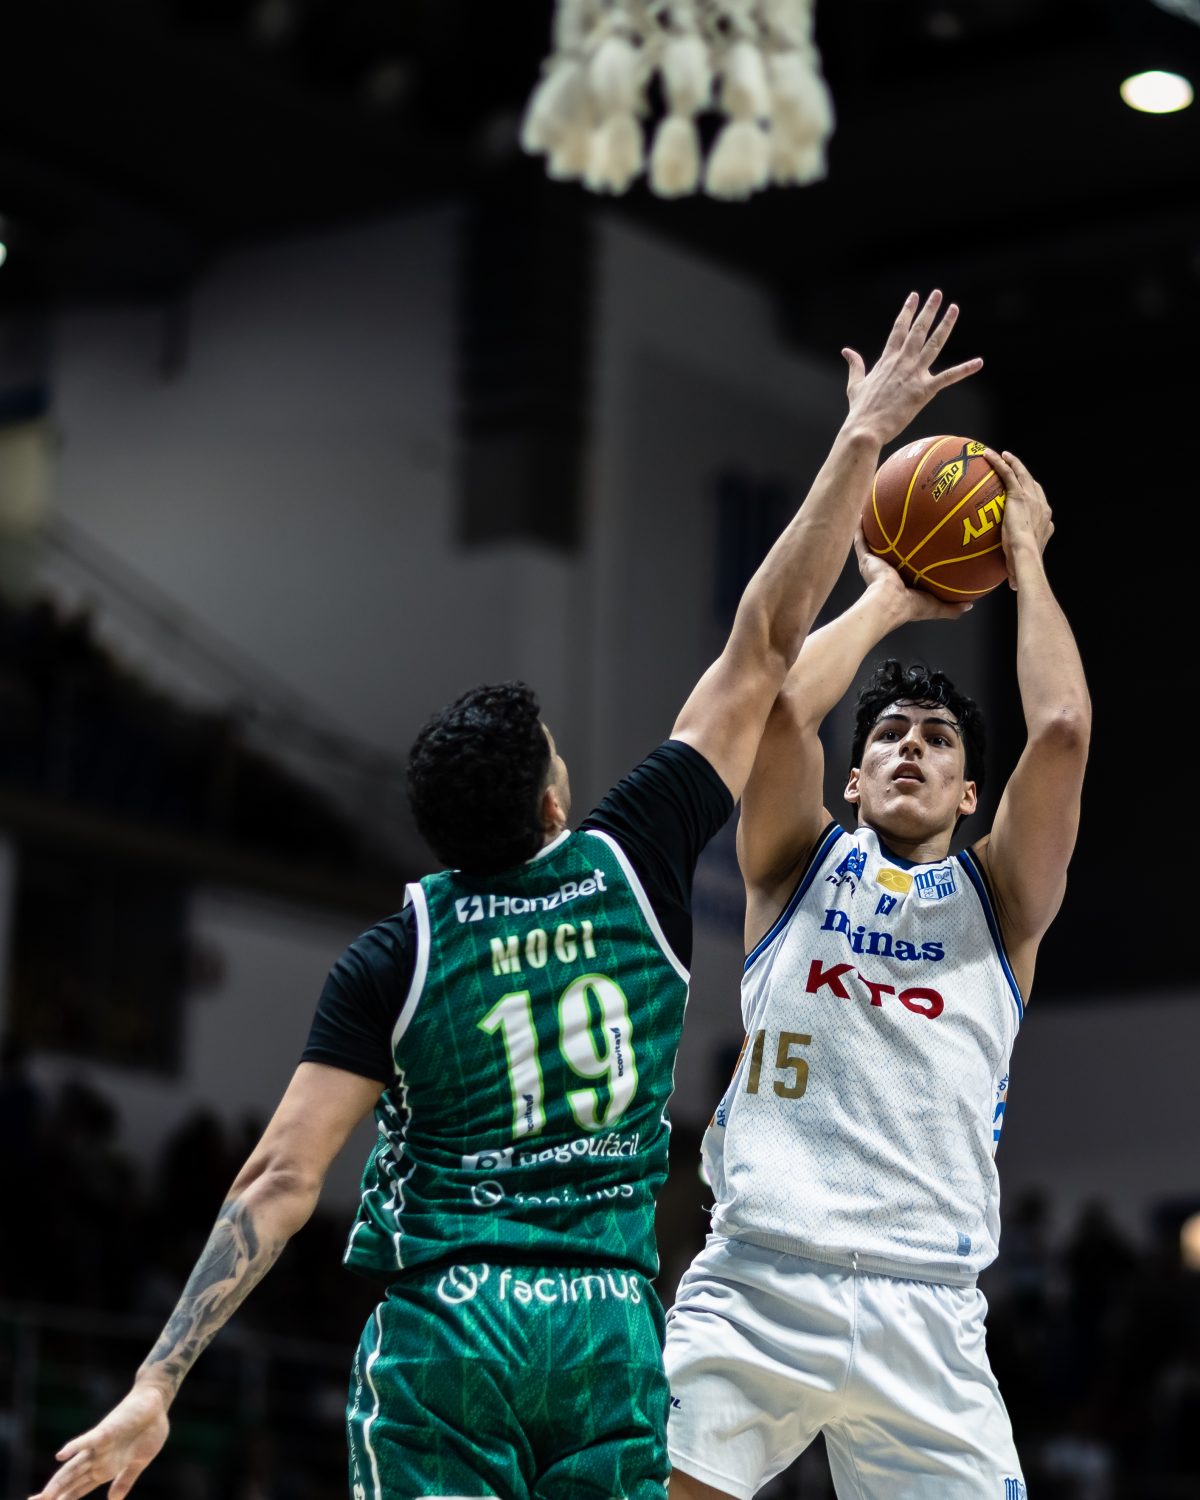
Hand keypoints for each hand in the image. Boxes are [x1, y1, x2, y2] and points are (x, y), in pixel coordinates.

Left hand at [29, 1385, 169, 1499]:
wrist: (157, 1402)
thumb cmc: (150, 1429)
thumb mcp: (140, 1462)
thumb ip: (125, 1480)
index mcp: (107, 1469)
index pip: (79, 1489)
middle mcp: (99, 1459)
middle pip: (71, 1481)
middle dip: (53, 1494)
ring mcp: (101, 1446)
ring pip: (75, 1467)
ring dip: (59, 1481)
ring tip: (43, 1496)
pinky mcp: (106, 1431)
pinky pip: (88, 1440)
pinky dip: (75, 1446)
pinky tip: (61, 1454)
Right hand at [842, 290, 981, 447]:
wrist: (866, 428)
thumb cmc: (860, 409)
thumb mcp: (855, 384)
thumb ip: (855, 365)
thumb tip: (847, 351)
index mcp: (887, 360)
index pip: (899, 329)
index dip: (907, 311)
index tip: (914, 297)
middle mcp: (902, 362)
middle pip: (918, 330)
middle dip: (928, 310)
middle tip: (937, 294)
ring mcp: (914, 375)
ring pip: (934, 344)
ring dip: (945, 325)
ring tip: (954, 309)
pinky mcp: (924, 391)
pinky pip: (948, 377)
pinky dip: (964, 370)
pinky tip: (978, 362)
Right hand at [853, 524, 971, 622]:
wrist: (889, 602)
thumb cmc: (911, 606)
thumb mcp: (937, 606)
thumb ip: (953, 607)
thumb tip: (970, 604)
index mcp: (902, 583)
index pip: (908, 568)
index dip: (914, 557)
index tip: (923, 544)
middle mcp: (887, 572)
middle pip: (892, 553)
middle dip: (896, 541)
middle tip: (905, 524)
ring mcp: (875, 565)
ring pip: (874, 544)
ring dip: (876, 531)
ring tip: (881, 514)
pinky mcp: (866, 560)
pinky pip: (861, 540)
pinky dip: (860, 528)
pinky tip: (863, 513)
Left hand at [985, 447, 1052, 590]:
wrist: (1026, 556)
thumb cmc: (1024, 566)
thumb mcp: (1020, 566)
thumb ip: (1017, 573)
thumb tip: (1015, 588)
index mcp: (1045, 522)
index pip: (1041, 507)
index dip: (1035, 500)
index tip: (1027, 498)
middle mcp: (1042, 507)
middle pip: (1034, 485)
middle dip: (1026, 475)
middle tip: (1016, 469)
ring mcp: (1032, 499)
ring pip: (1023, 474)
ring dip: (1014, 462)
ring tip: (1004, 455)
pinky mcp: (1019, 495)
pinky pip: (1008, 473)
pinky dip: (999, 462)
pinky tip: (988, 455)